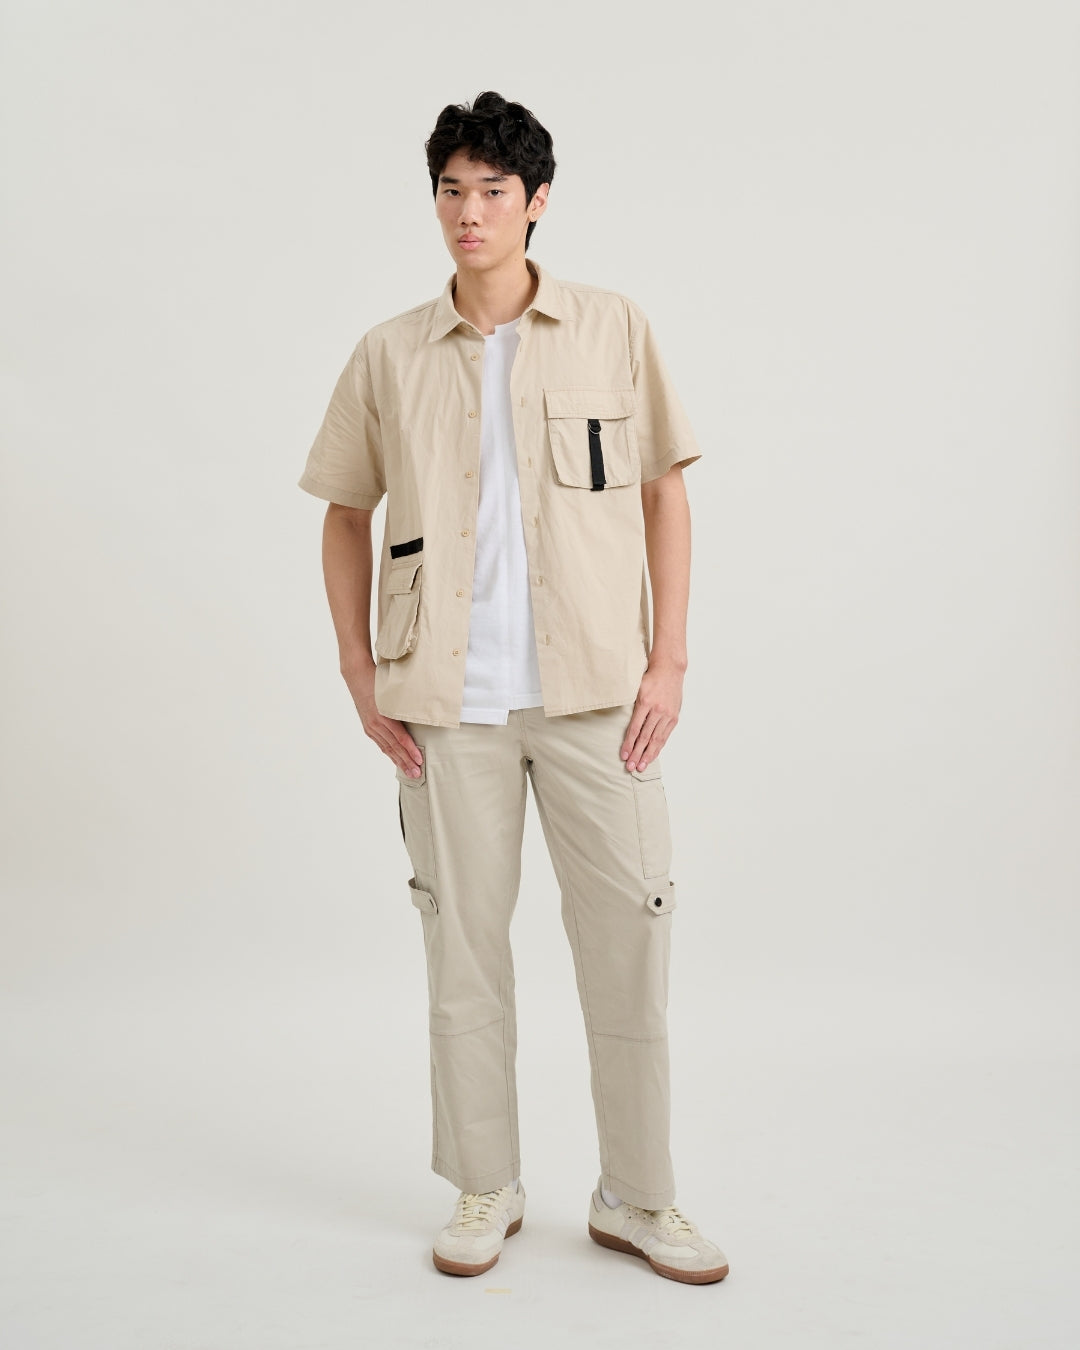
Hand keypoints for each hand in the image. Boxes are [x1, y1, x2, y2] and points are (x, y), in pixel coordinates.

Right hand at [343, 662, 424, 776]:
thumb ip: (404, 706)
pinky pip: (380, 743)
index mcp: (384, 716)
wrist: (357, 675)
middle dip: (406, 762)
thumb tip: (422, 715)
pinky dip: (389, 753)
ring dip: (399, 761)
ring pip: (387, 748)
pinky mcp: (368, 727)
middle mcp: (376, 724)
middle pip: (394, 747)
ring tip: (409, 772)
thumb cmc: (378, 680)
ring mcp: (370, 727)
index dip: (411, 750)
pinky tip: (396, 759)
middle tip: (417, 774)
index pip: (400, 738)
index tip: (420, 760)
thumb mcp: (393, 692)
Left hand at [621, 659, 684, 771]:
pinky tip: (652, 756)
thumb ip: (632, 706)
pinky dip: (658, 747)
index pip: (635, 729)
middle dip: (637, 754)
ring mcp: (667, 715)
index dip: (628, 744)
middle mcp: (658, 710)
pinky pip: (664, 736)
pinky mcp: (674, 717)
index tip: (623, 755)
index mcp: (645, 703)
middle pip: (645, 738)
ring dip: (648, 755)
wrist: (670, 670)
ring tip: (641, 766)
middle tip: (630, 767)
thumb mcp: (637, 688)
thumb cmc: (650, 678)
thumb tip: (624, 724)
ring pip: (656, 739)